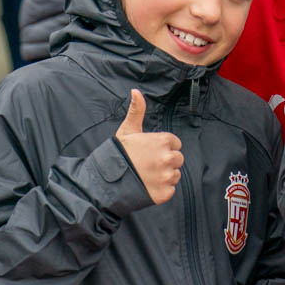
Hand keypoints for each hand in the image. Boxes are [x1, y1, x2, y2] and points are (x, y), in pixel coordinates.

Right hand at [116, 89, 182, 203]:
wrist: (106, 180)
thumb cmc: (118, 153)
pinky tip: (147, 186)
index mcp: (163, 141)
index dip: (163, 147)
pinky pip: (170, 190)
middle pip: (178, 159)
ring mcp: (166, 177)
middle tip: (148, 164)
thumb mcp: (128, 130)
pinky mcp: (164, 193)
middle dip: (166, 161)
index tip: (150, 151)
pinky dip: (161, 190)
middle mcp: (168, 158)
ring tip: (146, 175)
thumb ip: (137, 110)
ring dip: (164, 176)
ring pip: (175, 175)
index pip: (175, 143)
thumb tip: (136, 91)